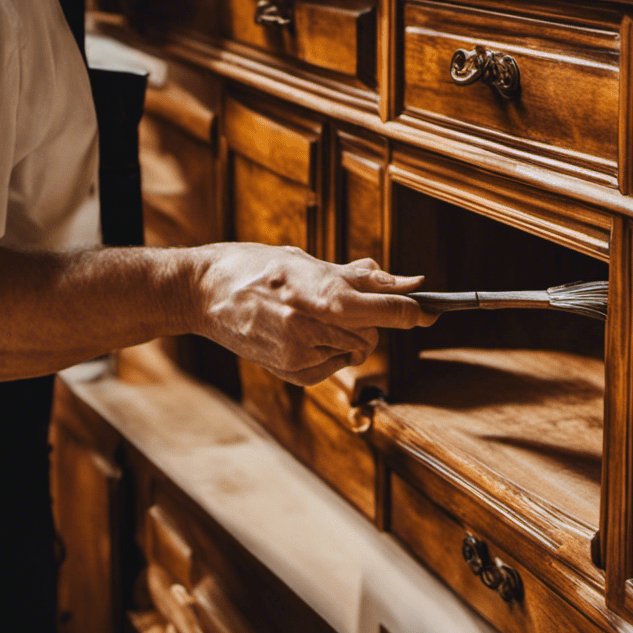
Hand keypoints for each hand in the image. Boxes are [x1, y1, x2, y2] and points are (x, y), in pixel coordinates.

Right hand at [189, 245, 432, 385]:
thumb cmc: (255, 266)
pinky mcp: (290, 372)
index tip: (430, 311)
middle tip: (342, 300)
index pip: (386, 310)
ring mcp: (299, 354)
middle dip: (370, 318)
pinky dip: (328, 350)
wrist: (203, 292)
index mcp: (320, 294)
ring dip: (347, 334)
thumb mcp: (308, 260)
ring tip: (312, 313)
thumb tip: (407, 281)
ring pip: (354, 350)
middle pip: (373, 332)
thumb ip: (360, 276)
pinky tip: (301, 332)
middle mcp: (312, 327)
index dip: (413, 311)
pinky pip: (333, 365)